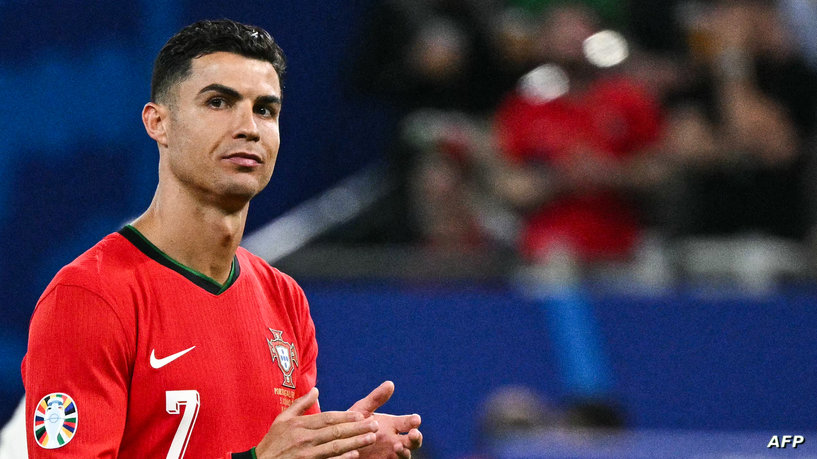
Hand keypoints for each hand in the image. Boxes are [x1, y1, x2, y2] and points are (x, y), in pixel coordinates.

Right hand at [255, 388, 378, 458]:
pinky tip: (354, 455)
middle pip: (335, 431)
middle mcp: (304, 438)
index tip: (362, 415)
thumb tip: (316, 389)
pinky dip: (341, 458)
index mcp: (300, 424)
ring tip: (371, 438)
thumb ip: (300, 404)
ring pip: (334, 447)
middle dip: (357, 428)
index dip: (346, 416)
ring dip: (355, 442)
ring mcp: (306, 454)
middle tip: (374, 424)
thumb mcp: (282, 419)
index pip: (327, 418)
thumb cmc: (272, 442)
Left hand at [348, 381, 422, 458]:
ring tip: (399, 447)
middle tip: (414, 434)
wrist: (337, 444)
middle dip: (416, 437)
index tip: (416, 419)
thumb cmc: (351, 424)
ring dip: (405, 451)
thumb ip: (376, 398)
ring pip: (405, 454)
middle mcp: (394, 440)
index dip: (414, 421)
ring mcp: (390, 453)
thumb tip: (390, 383)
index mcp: (392, 425)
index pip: (409, 422)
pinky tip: (392, 455)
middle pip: (413, 440)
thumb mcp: (362, 410)